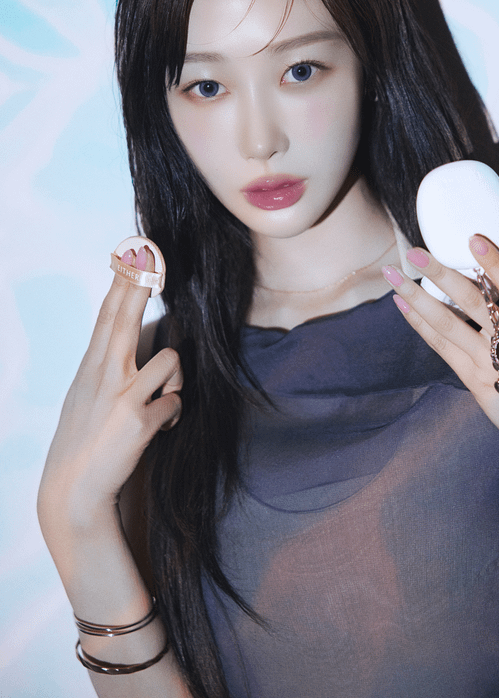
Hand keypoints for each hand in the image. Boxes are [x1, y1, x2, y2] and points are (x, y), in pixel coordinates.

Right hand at [38, 246, 181, 537]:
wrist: (72, 492)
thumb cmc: (82, 441)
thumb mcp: (86, 396)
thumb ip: (106, 367)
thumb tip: (125, 343)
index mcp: (91, 367)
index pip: (107, 316)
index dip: (122, 284)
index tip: (132, 255)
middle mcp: (104, 376)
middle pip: (126, 319)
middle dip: (140, 285)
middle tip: (152, 257)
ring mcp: (122, 398)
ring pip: (171, 361)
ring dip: (176, 379)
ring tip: (160, 400)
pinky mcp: (140, 423)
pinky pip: (177, 403)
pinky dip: (174, 414)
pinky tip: (160, 427)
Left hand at [382, 235, 498, 457]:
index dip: (493, 262)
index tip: (472, 238)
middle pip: (472, 302)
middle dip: (440, 274)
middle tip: (412, 252)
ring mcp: (489, 361)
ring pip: (447, 324)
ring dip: (416, 297)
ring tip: (392, 275)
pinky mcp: (471, 378)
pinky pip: (440, 346)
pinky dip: (419, 324)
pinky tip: (401, 304)